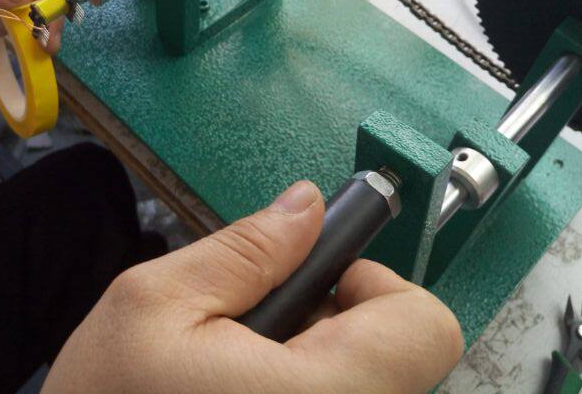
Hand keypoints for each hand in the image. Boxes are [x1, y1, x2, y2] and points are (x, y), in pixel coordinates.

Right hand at [45, 181, 462, 393]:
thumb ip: (245, 249)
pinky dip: (300, 391)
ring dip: (312, 360)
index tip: (312, 287)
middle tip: (255, 331)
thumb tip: (308, 207)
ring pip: (367, 382)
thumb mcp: (154, 305)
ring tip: (237, 370)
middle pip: (400, 356)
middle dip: (334, 322)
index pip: (428, 327)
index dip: (375, 288)